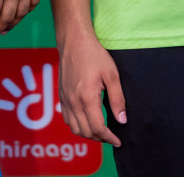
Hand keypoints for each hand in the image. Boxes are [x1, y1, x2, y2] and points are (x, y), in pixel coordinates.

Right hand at [58, 31, 125, 146]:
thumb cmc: (95, 56)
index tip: (118, 141)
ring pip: (75, 128)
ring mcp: (65, 99)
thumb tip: (122, 120)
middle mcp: (73, 101)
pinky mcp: (61, 96)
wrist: (74, 42)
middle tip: (112, 136)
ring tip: (100, 131)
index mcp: (87, 97)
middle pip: (86, 132)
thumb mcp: (112, 75)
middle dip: (100, 138)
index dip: (109, 138)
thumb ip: (118, 99)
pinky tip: (87, 121)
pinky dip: (78, 126)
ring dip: (88, 134)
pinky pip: (67, 119)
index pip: (98, 128)